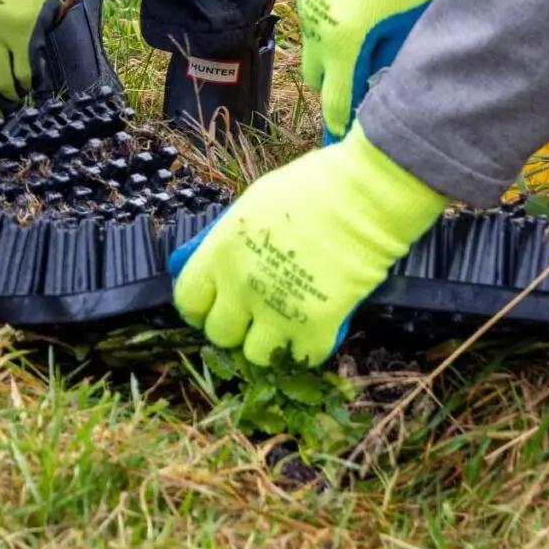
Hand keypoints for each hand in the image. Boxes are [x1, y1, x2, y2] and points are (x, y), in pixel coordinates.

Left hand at [169, 127, 448, 366]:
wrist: (359, 199)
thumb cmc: (306, 190)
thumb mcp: (248, 208)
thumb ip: (229, 243)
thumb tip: (216, 264)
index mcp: (219, 253)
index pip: (188, 301)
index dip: (199, 308)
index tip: (212, 308)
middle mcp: (240, 287)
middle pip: (219, 334)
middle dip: (233, 327)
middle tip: (250, 317)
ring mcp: (277, 311)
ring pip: (255, 355)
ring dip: (267, 345)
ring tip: (281, 326)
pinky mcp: (316, 327)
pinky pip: (301, 358)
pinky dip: (306, 350)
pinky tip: (312, 330)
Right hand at [295, 0, 475, 137]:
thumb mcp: (412, 26)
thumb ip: (391, 65)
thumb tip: (382, 94)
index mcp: (344, 40)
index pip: (335, 100)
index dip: (341, 125)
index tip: (347, 142)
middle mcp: (315, 24)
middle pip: (315, 77)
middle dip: (334, 86)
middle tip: (364, 86)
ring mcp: (306, 1)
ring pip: (311, 45)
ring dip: (331, 53)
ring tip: (367, 39)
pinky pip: (311, 18)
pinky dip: (328, 25)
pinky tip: (360, 7)